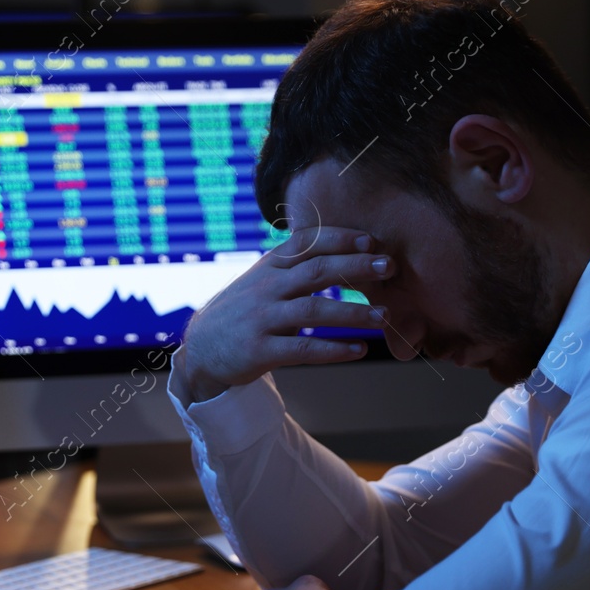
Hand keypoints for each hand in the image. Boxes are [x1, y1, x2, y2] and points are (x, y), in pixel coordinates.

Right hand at [176, 227, 394, 402]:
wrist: (200, 350)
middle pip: (317, 270)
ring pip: (314, 310)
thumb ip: (294, 267)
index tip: (371, 240)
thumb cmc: (242, 313)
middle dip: (356, 267)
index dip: (340, 238)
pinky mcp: (259, 351)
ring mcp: (261, 319)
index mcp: (269, 267)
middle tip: (390, 267)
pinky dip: (333, 350)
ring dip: (353, 312)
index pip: (306, 242)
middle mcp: (266, 288)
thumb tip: (343, 250)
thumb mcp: (261, 281)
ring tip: (385, 316)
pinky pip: (303, 349)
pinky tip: (359, 350)